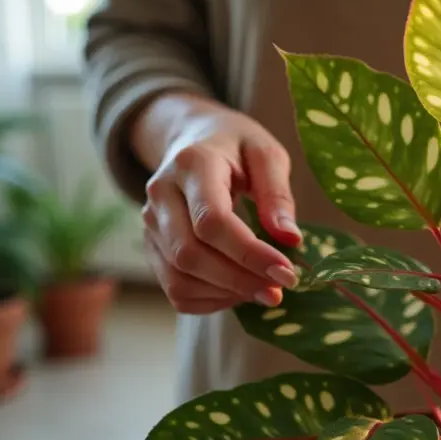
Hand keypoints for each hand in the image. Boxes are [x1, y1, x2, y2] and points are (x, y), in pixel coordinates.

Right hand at [140, 101, 301, 313]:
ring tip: (264, 291)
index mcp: (192, 164)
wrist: (193, 139)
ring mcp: (150, 223)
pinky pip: (174, 288)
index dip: (249, 253)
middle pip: (190, 254)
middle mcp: (161, 194)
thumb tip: (290, 239)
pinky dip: (209, 301)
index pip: (212, 220)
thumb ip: (277, 194)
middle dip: (239, 280)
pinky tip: (239, 291)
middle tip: (280, 289)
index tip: (286, 271)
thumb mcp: (266, 154)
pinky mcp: (152, 245)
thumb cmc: (236, 147)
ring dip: (226, 294)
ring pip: (179, 278)